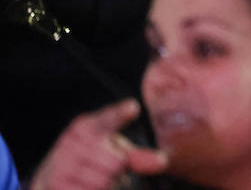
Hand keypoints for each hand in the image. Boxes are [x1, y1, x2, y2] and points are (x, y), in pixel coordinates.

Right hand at [30, 98, 167, 189]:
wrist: (48, 178)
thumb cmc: (88, 159)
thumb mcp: (111, 149)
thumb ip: (137, 155)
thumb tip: (163, 160)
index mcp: (87, 126)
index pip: (107, 119)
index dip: (120, 114)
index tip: (133, 107)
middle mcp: (73, 142)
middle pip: (117, 162)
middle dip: (118, 171)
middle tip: (105, 168)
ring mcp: (62, 165)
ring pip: (104, 182)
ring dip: (107, 186)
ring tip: (94, 178)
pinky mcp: (57, 184)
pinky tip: (85, 186)